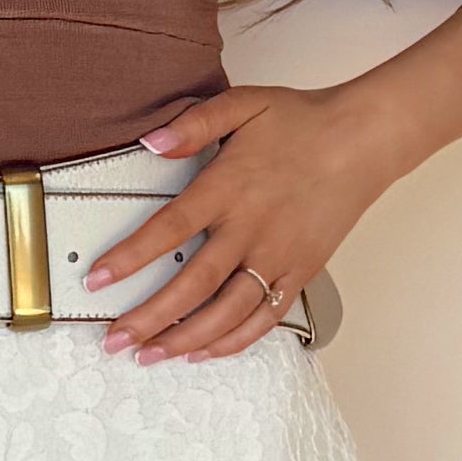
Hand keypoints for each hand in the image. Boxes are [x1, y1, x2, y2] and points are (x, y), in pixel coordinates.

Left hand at [80, 83, 383, 361]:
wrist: (364, 140)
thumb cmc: (303, 122)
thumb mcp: (244, 104)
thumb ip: (194, 124)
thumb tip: (152, 142)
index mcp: (229, 188)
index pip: (169, 230)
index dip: (130, 258)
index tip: (97, 281)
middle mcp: (252, 229)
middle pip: (193, 285)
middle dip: (148, 318)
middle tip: (115, 340)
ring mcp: (278, 256)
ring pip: (227, 312)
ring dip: (185, 339)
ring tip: (151, 356)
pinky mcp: (300, 272)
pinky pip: (264, 317)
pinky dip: (233, 340)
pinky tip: (204, 351)